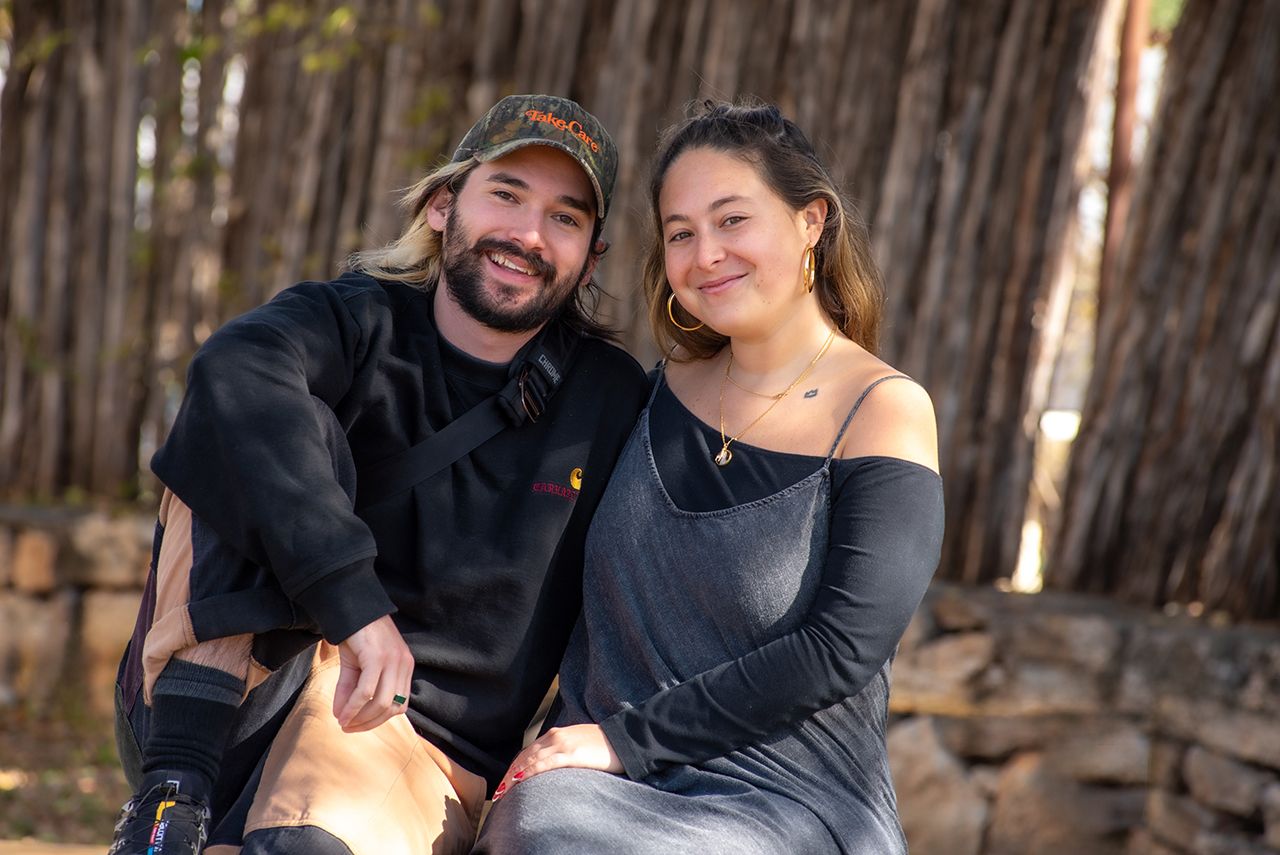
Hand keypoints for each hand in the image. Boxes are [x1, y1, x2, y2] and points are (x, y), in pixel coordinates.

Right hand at [331, 614, 413, 732]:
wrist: (351, 608)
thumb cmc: (355, 636)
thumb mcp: (355, 666)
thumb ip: (350, 691)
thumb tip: (340, 716)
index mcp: (404, 667)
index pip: (400, 705)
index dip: (379, 720)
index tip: (358, 725)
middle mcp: (403, 665)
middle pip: (393, 708)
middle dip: (369, 723)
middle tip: (348, 727)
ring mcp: (393, 661)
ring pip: (381, 702)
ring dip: (361, 718)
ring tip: (343, 722)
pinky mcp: (378, 657)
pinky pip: (366, 690)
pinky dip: (354, 706)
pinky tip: (343, 713)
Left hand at [493, 724, 621, 800]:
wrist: (624, 739)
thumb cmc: (604, 746)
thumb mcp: (579, 745)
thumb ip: (563, 753)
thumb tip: (551, 768)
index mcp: (556, 734)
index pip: (528, 752)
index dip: (514, 768)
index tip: (506, 782)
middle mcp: (556, 737)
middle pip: (525, 756)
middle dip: (510, 774)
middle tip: (499, 791)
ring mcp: (563, 745)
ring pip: (531, 760)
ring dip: (514, 776)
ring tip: (505, 791)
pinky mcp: (572, 754)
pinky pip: (545, 764)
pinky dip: (530, 772)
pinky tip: (521, 780)